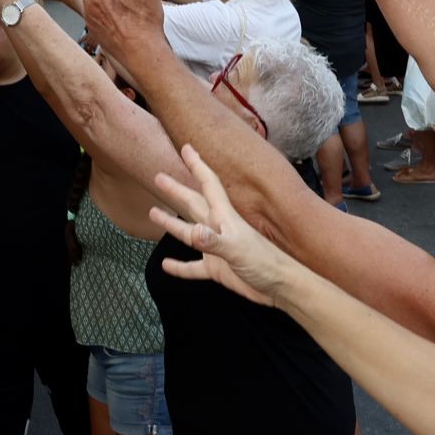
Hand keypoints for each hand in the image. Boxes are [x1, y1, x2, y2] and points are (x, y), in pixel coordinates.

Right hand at [148, 145, 292, 305]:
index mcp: (224, 217)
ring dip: (172, 223)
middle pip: (193, 203)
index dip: (197, 165)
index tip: (187, 147)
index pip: (208, 184)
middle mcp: (218, 229)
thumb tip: (194, 232)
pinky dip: (179, 266)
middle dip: (177, 190)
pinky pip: (193, 267)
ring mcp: (216, 249)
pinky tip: (166, 265)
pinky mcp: (217, 269)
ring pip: (188, 233)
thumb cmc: (266, 264)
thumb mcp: (238, 250)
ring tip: (153, 212)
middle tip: (159, 178)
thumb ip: (215, 241)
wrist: (281, 287)